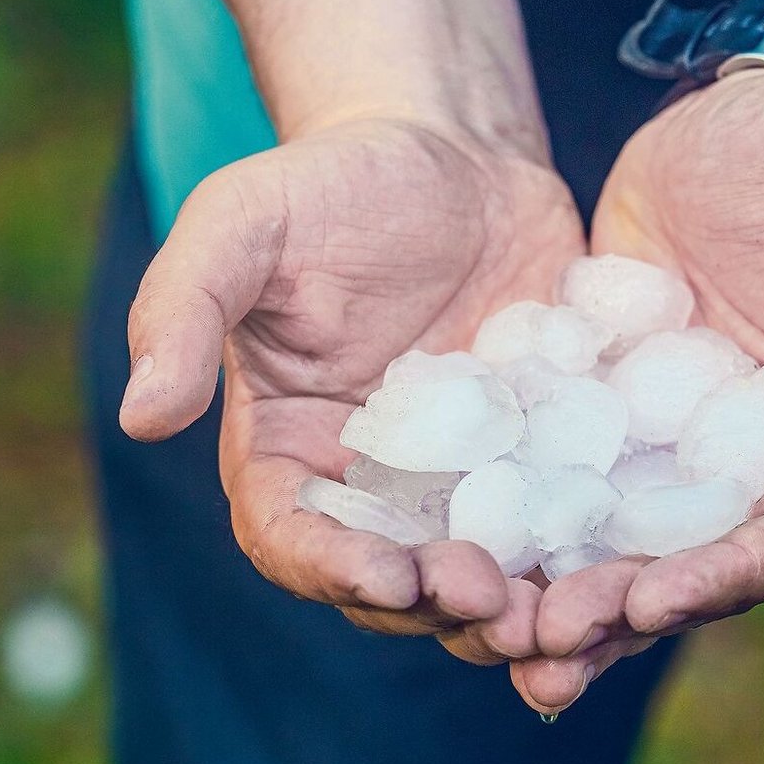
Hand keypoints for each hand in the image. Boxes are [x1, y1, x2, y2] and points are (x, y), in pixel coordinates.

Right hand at [118, 116, 583, 663]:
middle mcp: (373, 483)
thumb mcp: (243, 223)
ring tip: (562, 610)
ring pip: (482, 570)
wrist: (453, 153)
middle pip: (396, 578)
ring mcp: (462, 478)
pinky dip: (584, 551)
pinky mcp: (537, 457)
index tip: (386, 574)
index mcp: (289, 450)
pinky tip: (624, 557)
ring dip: (517, 604)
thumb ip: (182, 309)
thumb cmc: (331, 182)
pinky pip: (559, 519)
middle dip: (439, 605)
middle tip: (494, 603)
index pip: (293, 537)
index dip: (332, 568)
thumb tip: (138, 417)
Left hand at [511, 69, 763, 712]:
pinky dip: (527, 510)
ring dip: (573, 587)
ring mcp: (682, 430)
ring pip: (631, 530)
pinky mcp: (616, 399)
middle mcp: (762, 449)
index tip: (655, 601)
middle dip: (634, 606)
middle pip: (705, 553)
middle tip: (550, 646)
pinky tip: (461, 541)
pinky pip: (571, 465)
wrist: (740, 110)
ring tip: (501, 630)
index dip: (737, 573)